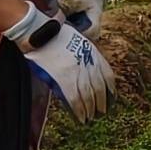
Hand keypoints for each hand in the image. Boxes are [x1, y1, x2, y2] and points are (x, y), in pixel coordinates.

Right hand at [7, 6, 112, 122]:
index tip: (112, 97)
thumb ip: (83, 55)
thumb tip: (84, 72)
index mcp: (92, 52)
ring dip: (91, 110)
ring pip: (89, 96)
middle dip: (101, 103)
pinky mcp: (64, 79)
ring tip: (90, 118)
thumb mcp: (76, 40)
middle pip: (100, 88)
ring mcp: (77, 72)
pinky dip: (79, 111)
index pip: (108, 75)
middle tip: (101, 112)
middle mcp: (88, 63)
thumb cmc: (53, 34)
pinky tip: (81, 118)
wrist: (39, 31)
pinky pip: (75, 100)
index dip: (111, 89)